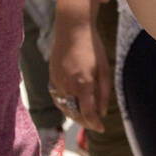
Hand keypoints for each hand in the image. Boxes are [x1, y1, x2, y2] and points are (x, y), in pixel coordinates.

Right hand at [48, 15, 111, 133]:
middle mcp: (68, 84)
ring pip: (64, 107)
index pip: (88, 113)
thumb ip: (104, 93)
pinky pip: (56, 97)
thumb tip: (102, 113)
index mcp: (83, 83)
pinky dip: (64, 104)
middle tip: (94, 124)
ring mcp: (57, 80)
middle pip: (74, 113)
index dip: (95, 124)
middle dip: (85, 122)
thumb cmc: (92, 47)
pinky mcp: (51, 75)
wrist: (72, 27)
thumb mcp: (104, 69)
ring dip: (74, 115)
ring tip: (84, 116)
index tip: (101, 128)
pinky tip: (72, 103)